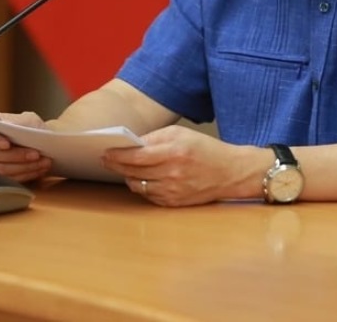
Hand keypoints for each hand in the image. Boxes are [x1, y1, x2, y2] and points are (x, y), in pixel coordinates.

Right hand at [0, 111, 52, 182]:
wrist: (38, 140)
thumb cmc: (30, 127)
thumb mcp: (26, 118)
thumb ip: (18, 121)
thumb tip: (9, 126)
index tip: (7, 144)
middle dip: (17, 155)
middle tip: (36, 154)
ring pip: (2, 169)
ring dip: (25, 166)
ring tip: (44, 161)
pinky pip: (10, 179)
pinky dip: (27, 174)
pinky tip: (40, 169)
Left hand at [102, 125, 266, 206]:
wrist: (231, 172)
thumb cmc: (206, 149)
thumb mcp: (181, 133)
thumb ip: (155, 137)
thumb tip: (130, 144)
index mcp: (173, 152)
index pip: (135, 155)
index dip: (117, 155)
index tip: (105, 152)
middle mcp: (171, 173)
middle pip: (132, 171)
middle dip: (116, 165)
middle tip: (106, 159)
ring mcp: (173, 191)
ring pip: (138, 186)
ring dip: (128, 176)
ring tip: (124, 168)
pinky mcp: (174, 203)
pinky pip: (149, 196)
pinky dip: (142, 186)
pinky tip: (141, 178)